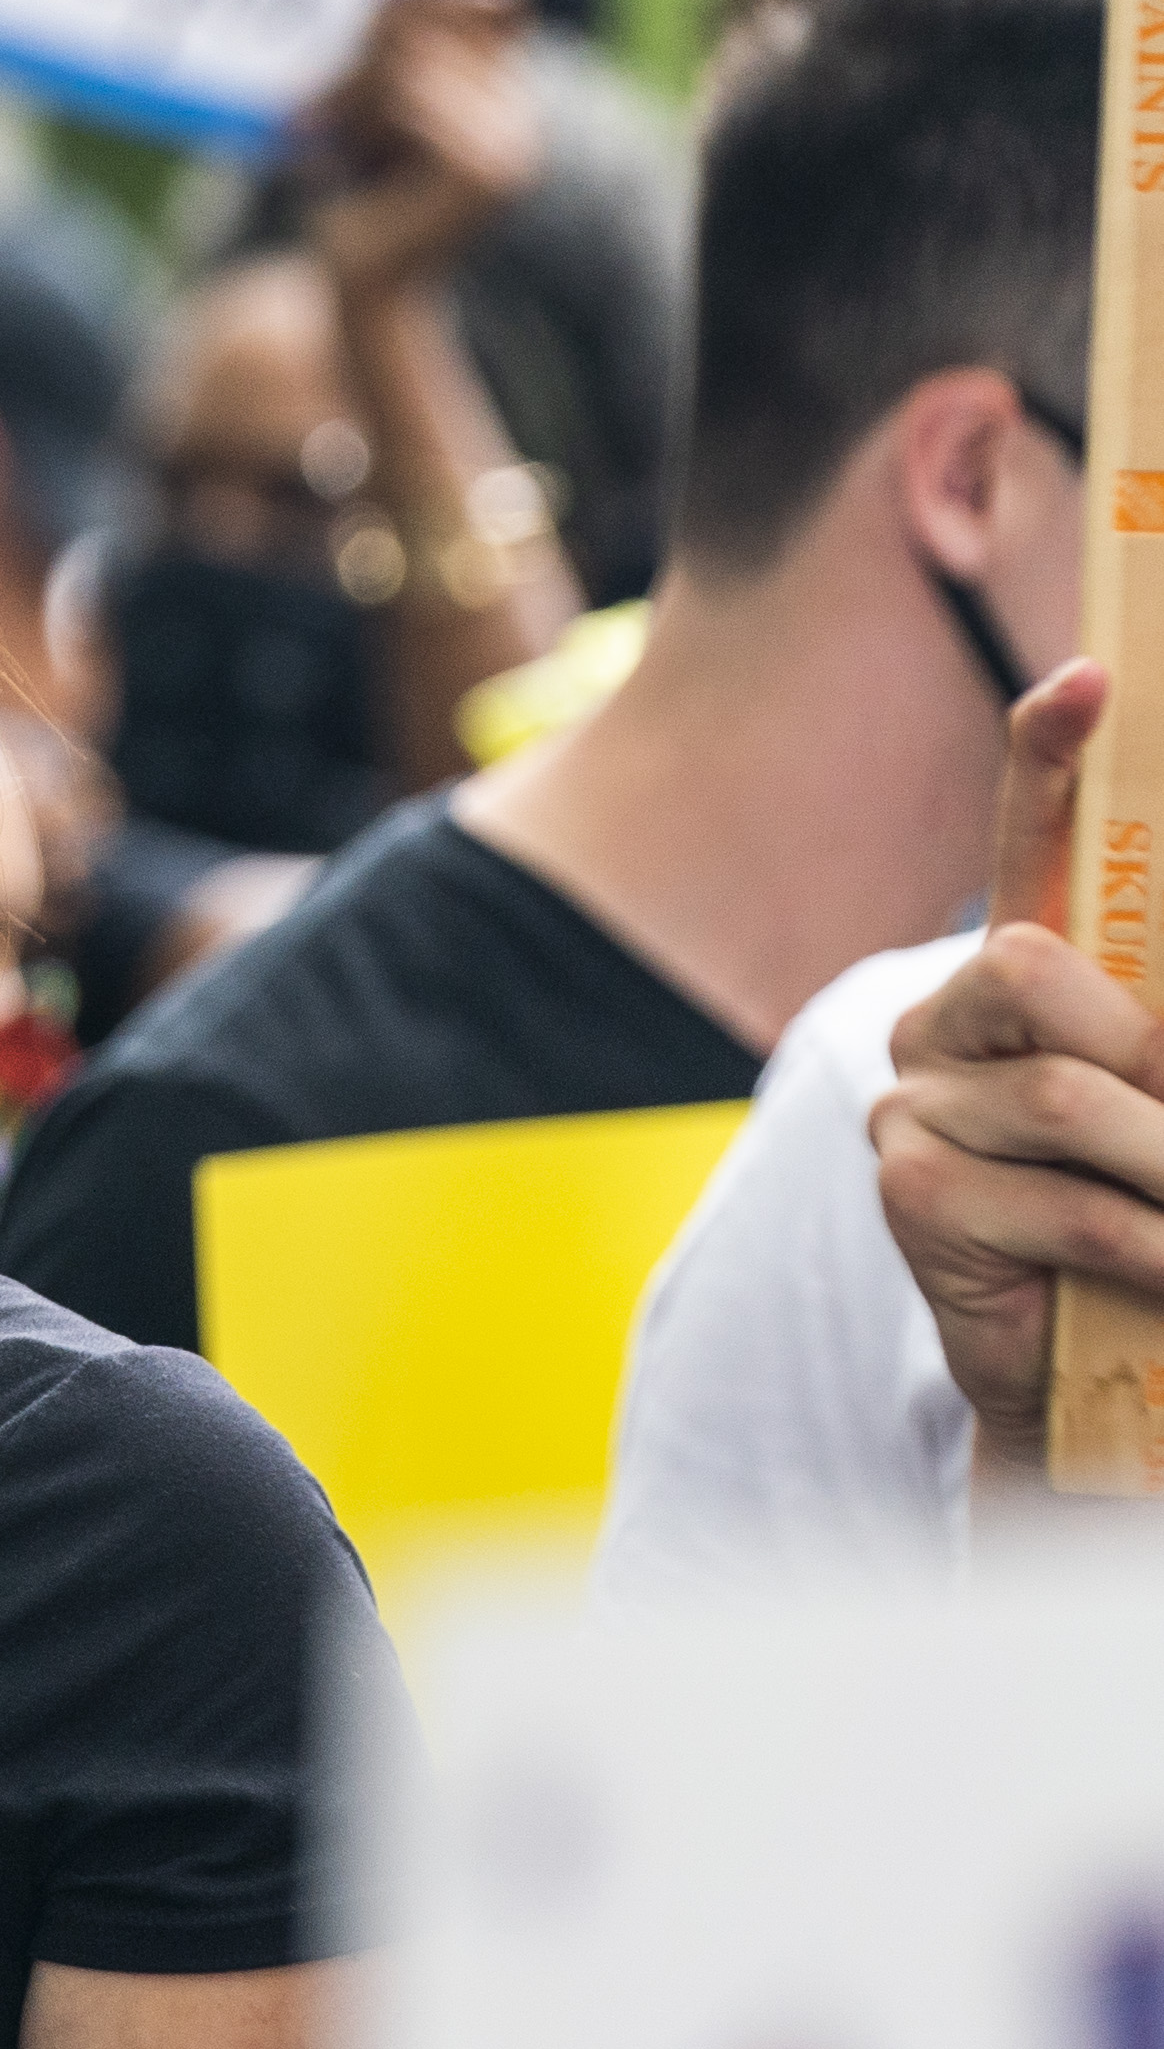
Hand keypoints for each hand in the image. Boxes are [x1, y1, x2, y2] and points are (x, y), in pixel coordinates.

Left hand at [293, 0, 539, 304]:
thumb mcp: (368, 100)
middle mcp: (520, 108)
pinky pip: (413, 102)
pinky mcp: (487, 171)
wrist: (362, 276)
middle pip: (439, 21)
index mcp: (502, 87)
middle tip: (309, 109)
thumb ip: (392, 40)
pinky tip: (344, 161)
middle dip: (362, 52)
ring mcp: (515, 140)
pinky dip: (365, 125)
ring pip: (416, 60)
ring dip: (351, 94)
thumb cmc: (357, 187)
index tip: (369, 5)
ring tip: (322, 138)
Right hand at [871, 662, 1163, 1456]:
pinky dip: (1157, 1247)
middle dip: (1140, 1043)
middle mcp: (947, 1020)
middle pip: (1025, 963)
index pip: (1022, 837)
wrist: (1092, 1369)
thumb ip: (1161, 1034)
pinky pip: (1062, 1202)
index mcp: (1027, 977)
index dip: (1044, 755)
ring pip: (1060, 1095)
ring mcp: (913, 1106)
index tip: (1087, 678)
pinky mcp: (909, 1195)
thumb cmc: (1155, 1210)